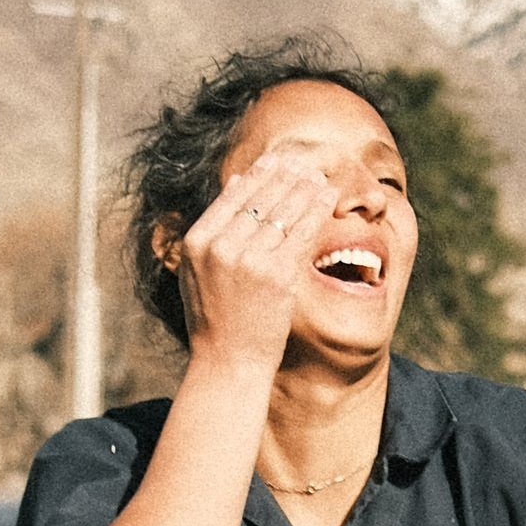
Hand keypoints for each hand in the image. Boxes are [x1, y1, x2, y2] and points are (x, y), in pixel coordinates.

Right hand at [174, 150, 333, 372]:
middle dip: (286, 176)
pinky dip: (317, 210)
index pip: (232, 196)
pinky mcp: (277, 275)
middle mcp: (221, 247)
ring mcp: (250, 260)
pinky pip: (302, 233)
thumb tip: (237, 181)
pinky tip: (328, 196)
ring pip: (283, 211)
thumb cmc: (215, 321)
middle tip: (304, 163)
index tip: (276, 160)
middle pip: (260, 199)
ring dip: (304, 187)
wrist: (228, 364)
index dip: (259, 174)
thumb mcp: (198, 272)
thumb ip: (214, 228)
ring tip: (318, 175)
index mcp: (197, 242)